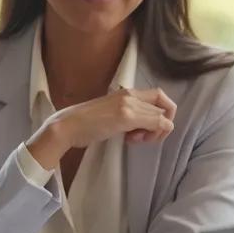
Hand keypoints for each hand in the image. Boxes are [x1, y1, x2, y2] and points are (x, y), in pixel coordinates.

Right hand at [26, 87, 177, 168]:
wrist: (68, 126)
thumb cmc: (86, 123)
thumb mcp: (113, 113)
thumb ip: (129, 113)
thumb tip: (146, 125)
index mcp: (127, 92)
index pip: (159, 96)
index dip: (160, 113)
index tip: (146, 128)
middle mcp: (131, 94)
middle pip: (165, 105)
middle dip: (162, 124)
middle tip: (145, 137)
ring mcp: (129, 104)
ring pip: (163, 117)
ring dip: (156, 133)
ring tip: (136, 139)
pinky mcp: (126, 116)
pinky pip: (157, 123)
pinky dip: (153, 136)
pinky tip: (132, 140)